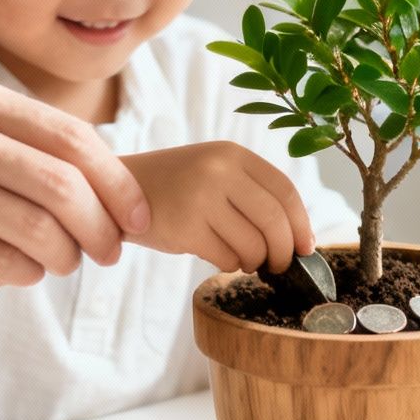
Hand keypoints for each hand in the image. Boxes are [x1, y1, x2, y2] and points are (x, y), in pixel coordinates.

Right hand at [0, 72, 149, 285]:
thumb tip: (93, 182)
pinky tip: (23, 272)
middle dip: (102, 226)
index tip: (138, 217)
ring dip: (64, 255)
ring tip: (64, 264)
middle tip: (110, 253)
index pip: (70, 138)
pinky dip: (23, 272)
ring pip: (34, 226)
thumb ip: (5, 137)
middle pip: (63, 184)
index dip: (117, 183)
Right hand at [121, 142, 314, 272]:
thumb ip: (251, 192)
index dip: (302, 223)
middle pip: (275, 220)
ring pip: (253, 244)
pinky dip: (230, 265)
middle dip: (285, 251)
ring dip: (256, 261)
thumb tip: (299, 237)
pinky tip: (221, 257)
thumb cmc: (173, 189)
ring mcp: (201, 197)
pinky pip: (227, 258)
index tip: (306, 247)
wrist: (113, 193)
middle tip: (280, 265)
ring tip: (246, 260)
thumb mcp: (213, 171)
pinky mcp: (184, 227)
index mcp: (232, 154)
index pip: (285, 191)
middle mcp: (219, 171)